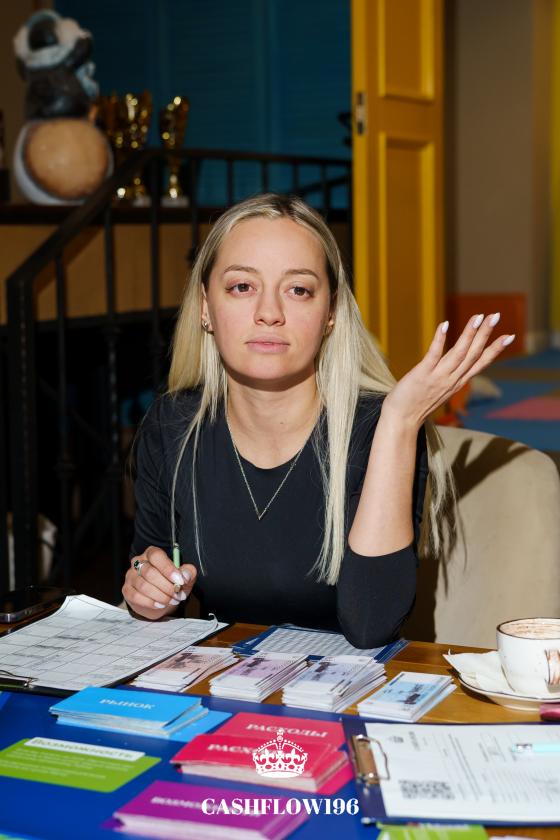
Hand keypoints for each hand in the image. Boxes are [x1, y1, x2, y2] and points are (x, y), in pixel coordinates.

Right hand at [122, 545, 196, 620]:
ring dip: (161, 596)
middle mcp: (138, 562)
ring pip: (143, 586)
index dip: (168, 568)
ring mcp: (130, 576)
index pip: (157, 556)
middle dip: (167, 586)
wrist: (160, 601)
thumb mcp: (184, 577)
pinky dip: (150, 602)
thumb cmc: (171, 584)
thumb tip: (186, 575)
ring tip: (172, 600)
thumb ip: (188, 572)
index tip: (180, 581)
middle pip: (150, 573)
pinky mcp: (126, 590)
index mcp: (152, 554)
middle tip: (178, 595)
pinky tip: (160, 605)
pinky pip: (136, 596)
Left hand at [382, 313, 514, 428]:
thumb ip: (450, 374)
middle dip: (485, 334)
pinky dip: (440, 340)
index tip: (509, 336)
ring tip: (478, 317)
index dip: (495, 350)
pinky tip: (444, 325)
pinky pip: (433, 355)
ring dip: (469, 334)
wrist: (402, 420)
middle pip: (473, 354)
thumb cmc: (418, 403)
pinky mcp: (422, 375)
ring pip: (459, 353)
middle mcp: (452, 379)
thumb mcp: (441, 389)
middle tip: (496, 315)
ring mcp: (438, 377)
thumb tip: (457, 359)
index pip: (480, 363)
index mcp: (458, 382)